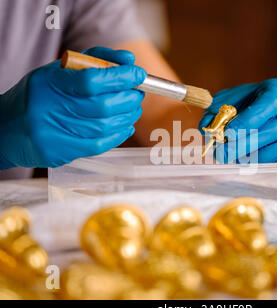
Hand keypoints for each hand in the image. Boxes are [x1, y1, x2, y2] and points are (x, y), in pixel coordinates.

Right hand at [0, 47, 145, 168]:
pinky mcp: (59, 152)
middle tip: (138, 94)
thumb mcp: (58, 70)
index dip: (120, 77)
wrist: (6, 128)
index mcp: (50, 82)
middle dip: (129, 98)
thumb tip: (128, 59)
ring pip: (104, 126)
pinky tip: (125, 126)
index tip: (138, 74)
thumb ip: (94, 60)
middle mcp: (50, 108)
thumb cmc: (38, 95)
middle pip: (102, 106)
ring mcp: (54, 133)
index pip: (92, 79)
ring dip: (127, 116)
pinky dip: (118, 135)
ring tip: (133, 109)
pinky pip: (98, 145)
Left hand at [199, 79, 276, 162]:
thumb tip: (208, 130)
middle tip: (225, 155)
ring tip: (241, 161)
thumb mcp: (223, 103)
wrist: (257, 107)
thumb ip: (214, 115)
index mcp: (275, 89)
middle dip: (248, 145)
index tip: (229, 134)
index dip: (248, 122)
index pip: (265, 106)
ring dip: (264, 156)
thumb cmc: (240, 105)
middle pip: (275, 129)